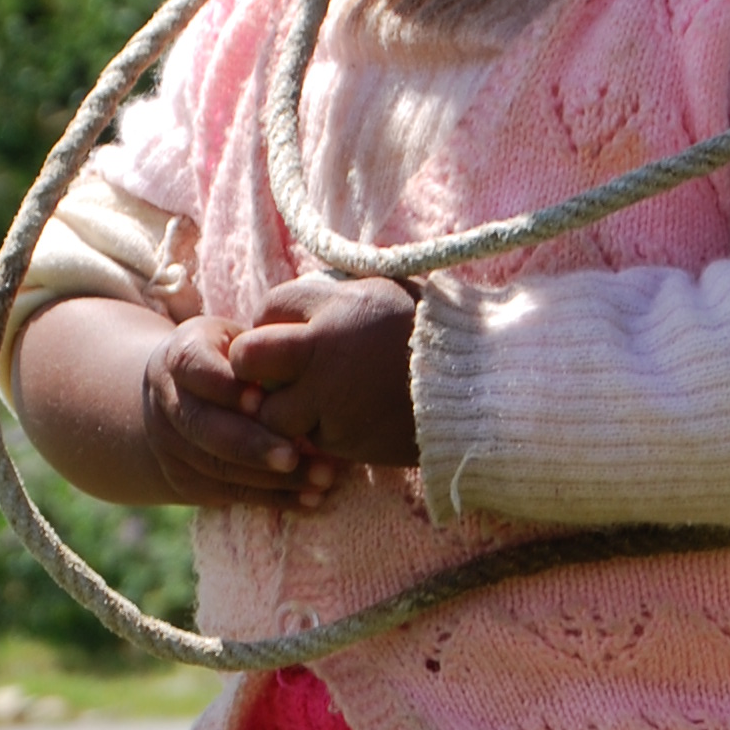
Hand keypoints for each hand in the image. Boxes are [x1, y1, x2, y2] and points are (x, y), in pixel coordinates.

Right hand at [141, 315, 348, 507]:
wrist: (182, 397)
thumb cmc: (232, 359)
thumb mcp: (239, 340)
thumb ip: (263, 350)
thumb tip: (305, 365)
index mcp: (179, 357)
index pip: (195, 369)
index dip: (226, 388)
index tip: (262, 400)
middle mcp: (167, 402)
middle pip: (204, 428)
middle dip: (251, 445)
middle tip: (294, 456)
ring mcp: (170, 446)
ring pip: (218, 467)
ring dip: (273, 479)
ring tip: (322, 477)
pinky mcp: (185, 480)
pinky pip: (229, 493)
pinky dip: (273, 498)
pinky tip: (311, 498)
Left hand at [227, 277, 421, 473]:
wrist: (481, 390)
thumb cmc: (437, 333)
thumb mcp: (386, 291)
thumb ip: (337, 294)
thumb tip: (298, 301)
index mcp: (337, 304)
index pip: (269, 308)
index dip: (272, 324)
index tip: (289, 334)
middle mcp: (324, 349)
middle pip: (249, 356)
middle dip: (253, 366)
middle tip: (274, 373)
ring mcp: (330, 398)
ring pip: (271, 409)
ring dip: (285, 409)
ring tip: (320, 402)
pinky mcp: (342, 438)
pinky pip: (309, 439)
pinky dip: (320, 434)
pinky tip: (350, 419)